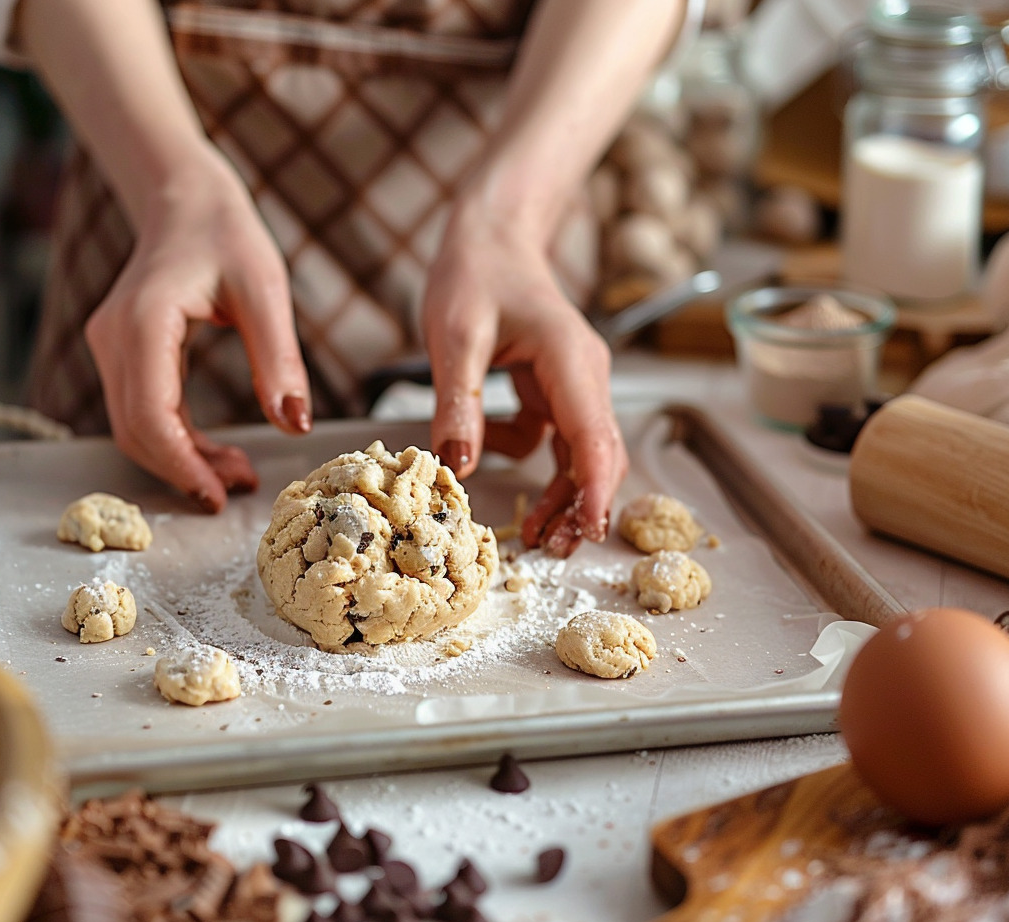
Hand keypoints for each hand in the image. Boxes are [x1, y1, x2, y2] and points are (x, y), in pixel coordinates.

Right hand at [83, 146, 310, 511]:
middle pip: (134, 431)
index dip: (181, 465)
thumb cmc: (226, 235)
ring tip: (236, 472)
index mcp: (145, 320)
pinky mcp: (119, 355)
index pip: (149, 415)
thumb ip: (279, 359)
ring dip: (181, 460)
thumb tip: (295, 424)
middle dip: (184, 470)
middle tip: (238, 488)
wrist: (185, 202)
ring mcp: (110, 347)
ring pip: (133, 428)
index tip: (218, 495)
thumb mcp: (266, 291)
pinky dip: (175, 441)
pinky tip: (213, 453)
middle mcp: (114, 337)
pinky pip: (140, 412)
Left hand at [422, 205, 627, 556]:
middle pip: (599, 455)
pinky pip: (555, 440)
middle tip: (553, 551)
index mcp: (569, 360)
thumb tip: (458, 464)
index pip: (595, 436)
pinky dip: (532, 462)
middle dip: (581, 505)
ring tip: (538, 536)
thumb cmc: (476, 273)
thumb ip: (458, 400)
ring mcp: (574, 385)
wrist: (490, 237)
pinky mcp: (556, 392)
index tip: (590, 531)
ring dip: (562, 494)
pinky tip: (488, 452)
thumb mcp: (454, 336)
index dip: (596, 489)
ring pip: (582, 454)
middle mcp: (584, 376)